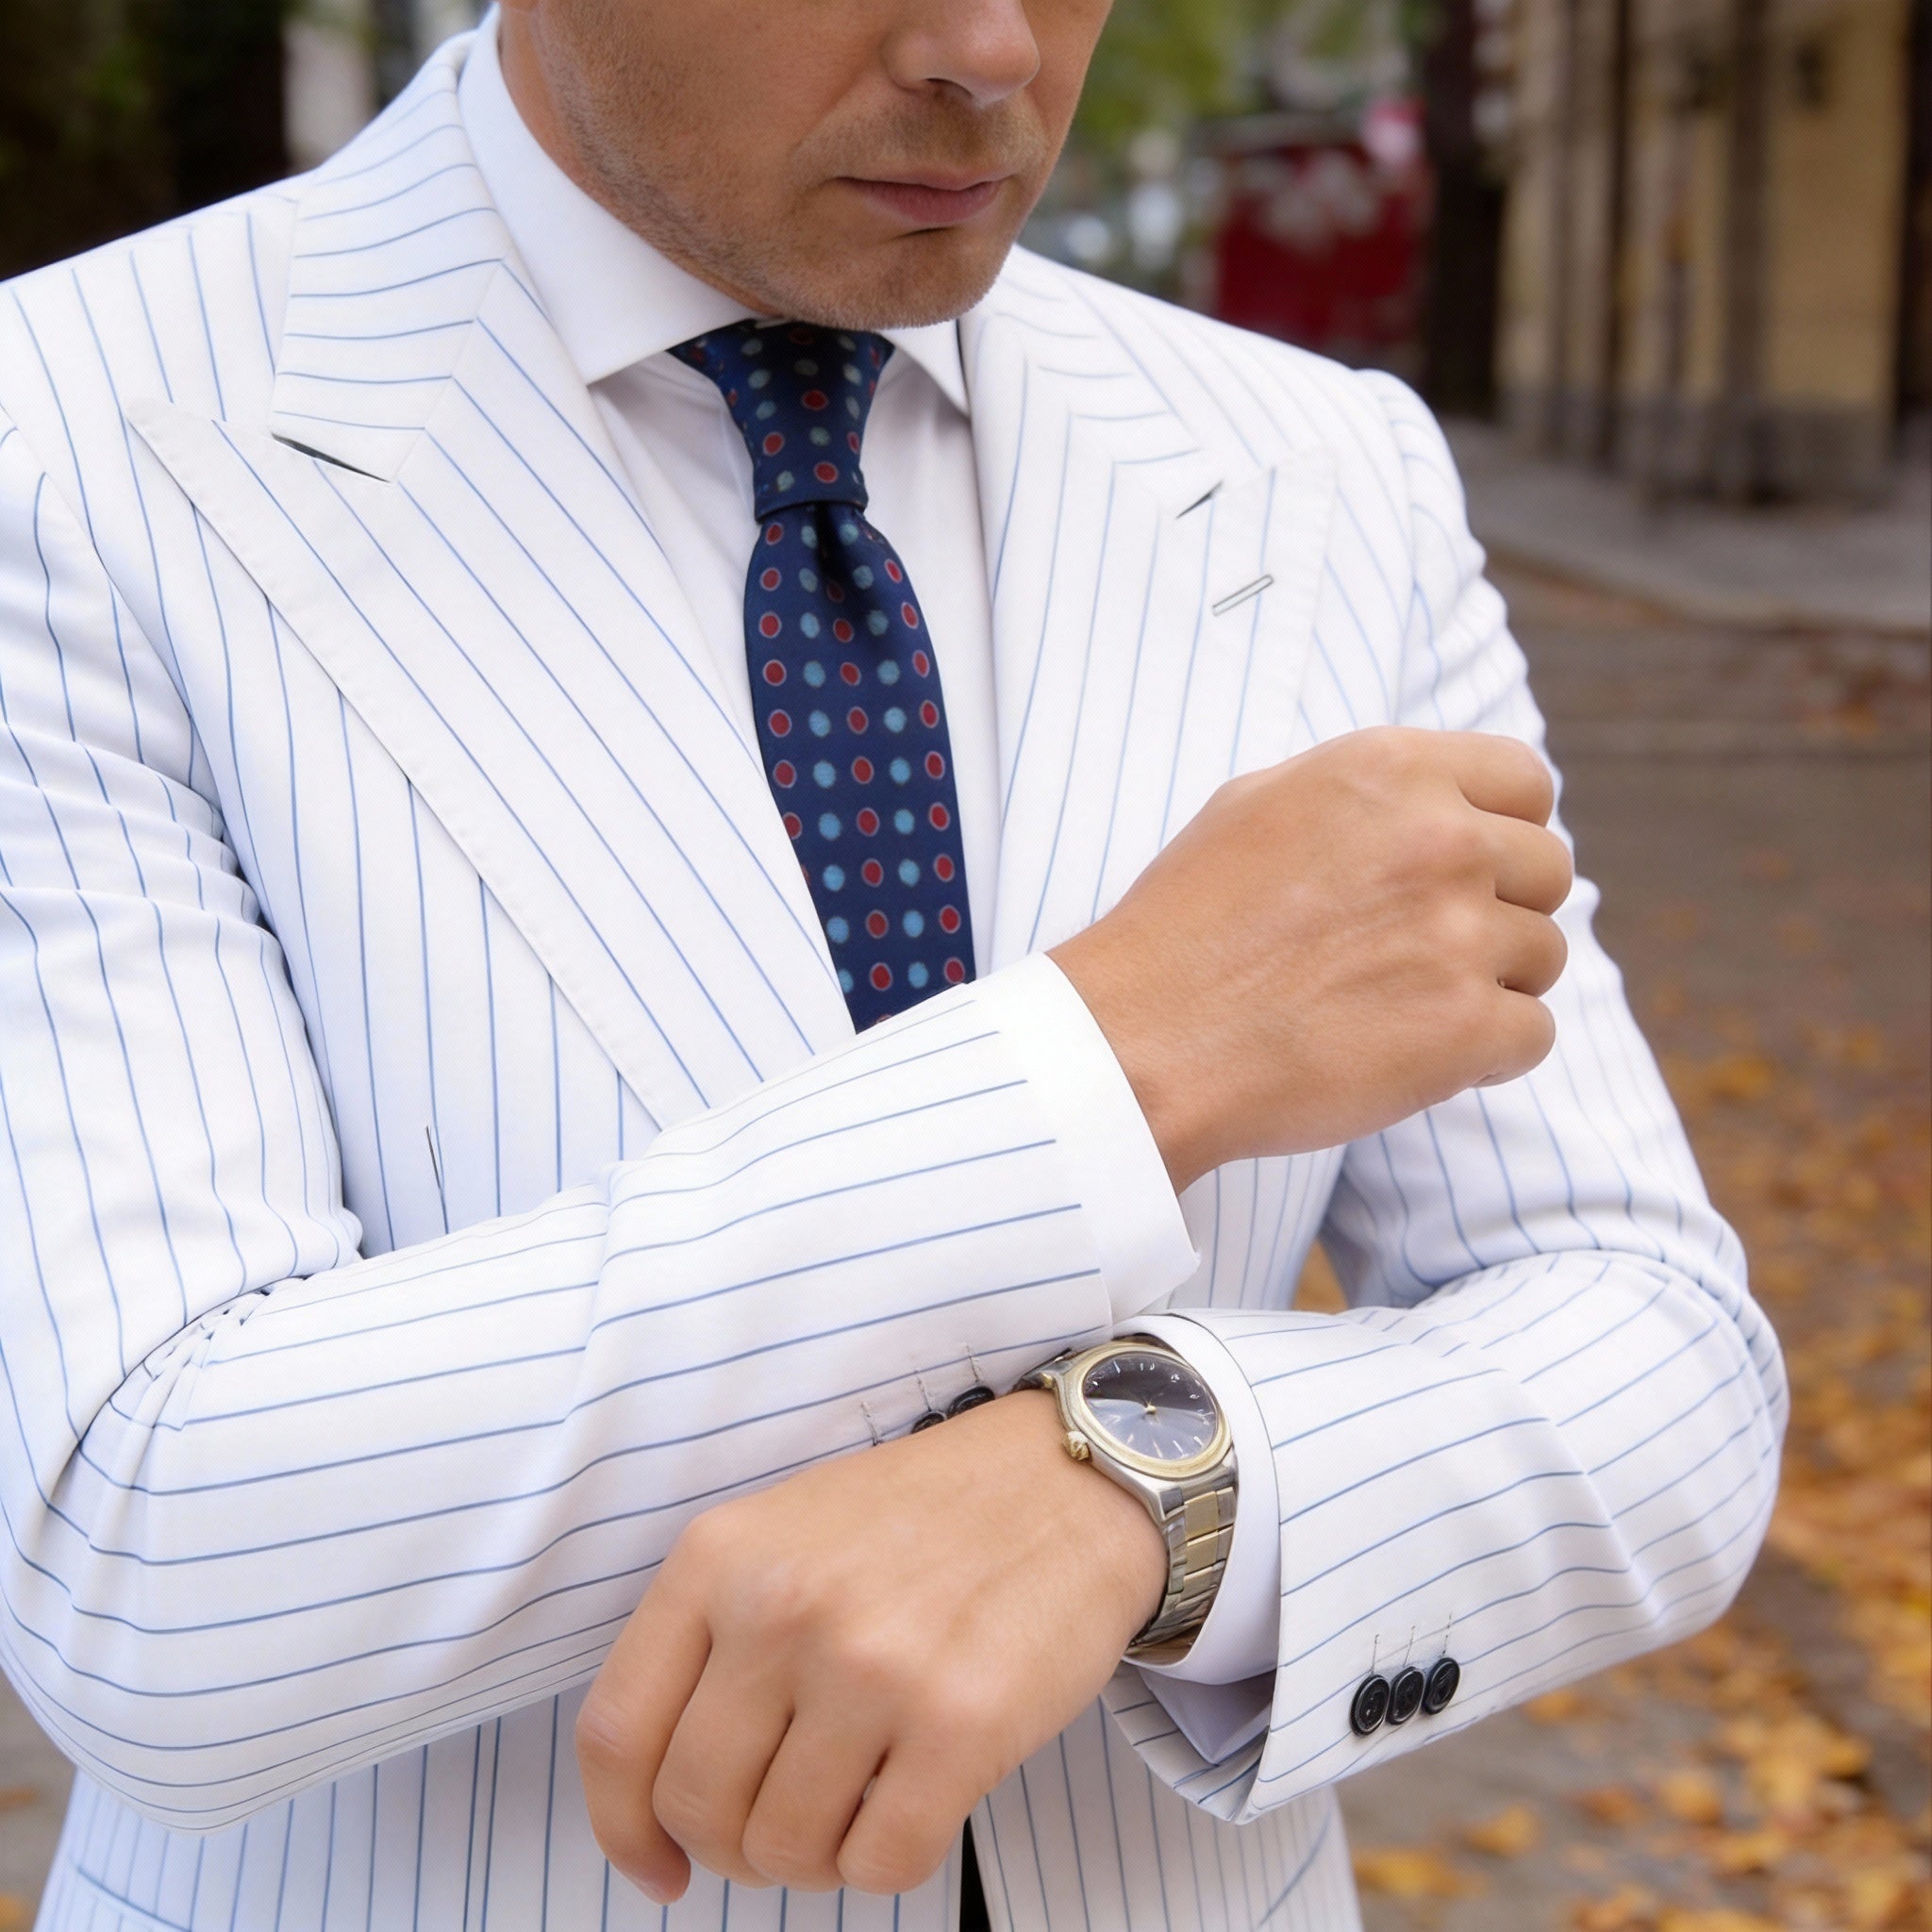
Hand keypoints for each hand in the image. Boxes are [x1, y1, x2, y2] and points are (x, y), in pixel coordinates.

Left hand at [576, 1390, 1164, 1901]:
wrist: (1064, 1482)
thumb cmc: (922, 1517)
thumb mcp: (783, 1534)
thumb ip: (712, 1639)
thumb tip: (658, 1799)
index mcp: (721, 1556)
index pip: (616, 1731)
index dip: (623, 1825)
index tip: (658, 1861)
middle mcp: (782, 1607)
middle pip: (695, 1804)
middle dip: (730, 1846)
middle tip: (778, 1829)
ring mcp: (870, 1666)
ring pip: (783, 1849)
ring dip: (814, 1857)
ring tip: (856, 1802)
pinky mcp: (959, 1723)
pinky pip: (880, 1864)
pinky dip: (886, 1861)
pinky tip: (910, 1804)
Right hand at [1051, 726, 1571, 1189]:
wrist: (1142, 1041)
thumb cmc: (1185, 928)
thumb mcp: (1257, 804)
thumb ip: (1366, 793)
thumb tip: (1442, 802)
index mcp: (1392, 772)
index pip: (1527, 781)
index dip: (1507, 830)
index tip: (1470, 872)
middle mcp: (1440, 840)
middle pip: (1549, 871)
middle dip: (1500, 911)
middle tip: (1421, 952)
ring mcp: (1459, 935)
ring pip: (1543, 958)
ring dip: (1488, 986)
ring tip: (1397, 1006)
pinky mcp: (1467, 1028)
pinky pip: (1532, 1035)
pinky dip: (1484, 1055)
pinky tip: (1411, 1053)